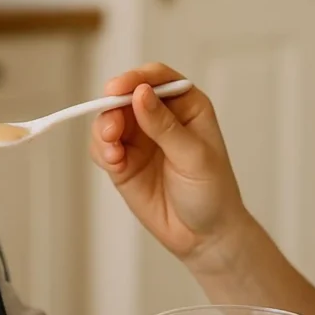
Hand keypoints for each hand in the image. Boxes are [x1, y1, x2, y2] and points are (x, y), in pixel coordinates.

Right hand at [90, 63, 246, 261]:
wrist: (204, 236)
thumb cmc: (212, 192)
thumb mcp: (194, 156)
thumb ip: (164, 126)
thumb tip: (140, 93)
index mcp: (186, 105)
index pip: (157, 78)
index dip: (135, 78)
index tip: (118, 89)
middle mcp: (159, 116)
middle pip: (125, 96)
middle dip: (112, 108)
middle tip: (112, 129)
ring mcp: (139, 139)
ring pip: (109, 120)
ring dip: (104, 130)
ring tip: (112, 153)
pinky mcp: (123, 162)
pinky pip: (102, 147)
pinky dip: (102, 151)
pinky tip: (113, 163)